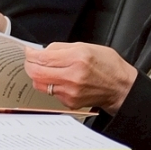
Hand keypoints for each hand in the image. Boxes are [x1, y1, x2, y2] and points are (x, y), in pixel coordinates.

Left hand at [23, 42, 138, 114]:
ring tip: (44, 70)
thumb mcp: (87, 46)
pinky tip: (59, 80)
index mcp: (77, 58)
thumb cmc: (108, 65)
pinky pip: (51, 93)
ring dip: (38, 76)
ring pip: (40, 85)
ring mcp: (70, 92)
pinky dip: (50, 85)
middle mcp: (73, 76)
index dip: (31, 54)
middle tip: (31, 61)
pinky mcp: (70, 103)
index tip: (29, 52)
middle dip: (29, 65)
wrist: (121, 87)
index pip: (43, 58)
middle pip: (36, 73)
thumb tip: (42, 51)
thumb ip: (61, 48)